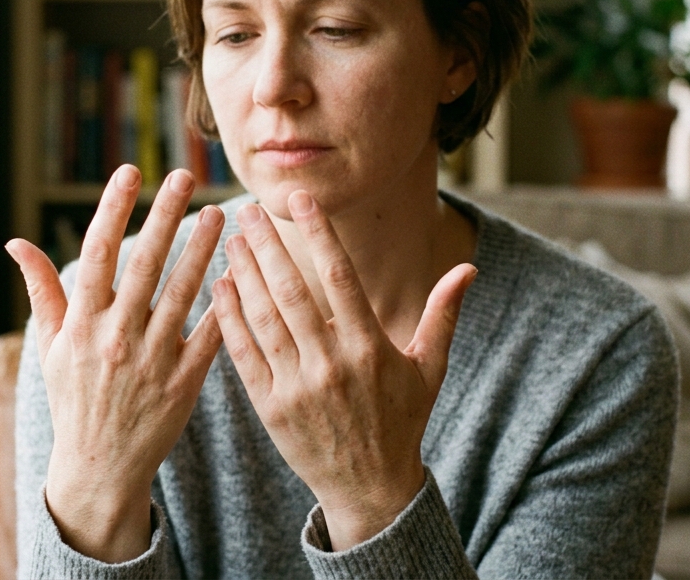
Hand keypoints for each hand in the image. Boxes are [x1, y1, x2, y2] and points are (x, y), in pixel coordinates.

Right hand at [6, 166, 224, 562]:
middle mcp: (115, 338)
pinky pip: (208, 336)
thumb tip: (17, 243)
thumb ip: (42, 291)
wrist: (99, 468)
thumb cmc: (73, 400)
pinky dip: (224, 304)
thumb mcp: (51, 347)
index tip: (130, 172)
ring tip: (220, 213)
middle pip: (144, 264)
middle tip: (184, 176)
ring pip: (182, 293)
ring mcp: (151, 361)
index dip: (113, 209)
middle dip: (164, 215)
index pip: (97, 254)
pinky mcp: (183, 384)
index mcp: (82, 325)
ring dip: (202, 249)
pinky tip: (239, 270)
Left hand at [212, 190, 476, 550]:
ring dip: (245, 275)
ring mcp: (298, 388)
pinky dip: (230, 320)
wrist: (371, 488)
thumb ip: (443, 314)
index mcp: (370, 348)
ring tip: (231, 239)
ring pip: (265, 319)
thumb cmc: (401, 421)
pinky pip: (246, 356)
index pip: (339, 278)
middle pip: (292, 293)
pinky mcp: (271, 409)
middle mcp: (332, 365)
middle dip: (267, 246)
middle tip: (248, 209)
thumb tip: (469, 269)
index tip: (300, 200)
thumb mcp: (428, 368)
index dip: (318, 235)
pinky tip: (220, 287)